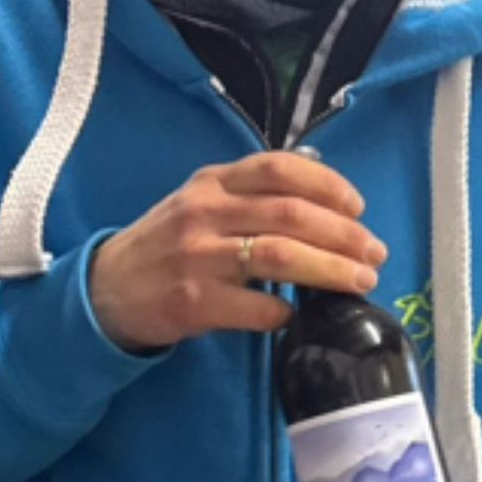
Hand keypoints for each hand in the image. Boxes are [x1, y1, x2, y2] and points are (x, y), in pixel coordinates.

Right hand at [88, 151, 387, 351]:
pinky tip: (296, 314)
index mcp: (213, 181)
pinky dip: (285, 310)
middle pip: (291, 213)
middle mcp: (206, 211)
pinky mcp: (192, 300)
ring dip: (330, 269)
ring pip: (280, 255)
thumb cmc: (168, 244)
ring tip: (360, 281)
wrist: (107, 289)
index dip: (328, 185)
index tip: (359, 208)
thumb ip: (251, 194)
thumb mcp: (202, 203)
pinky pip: (254, 306)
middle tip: (375, 254)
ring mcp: (197, 256)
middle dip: (343, 234)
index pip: (280, 168)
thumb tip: (323, 193)